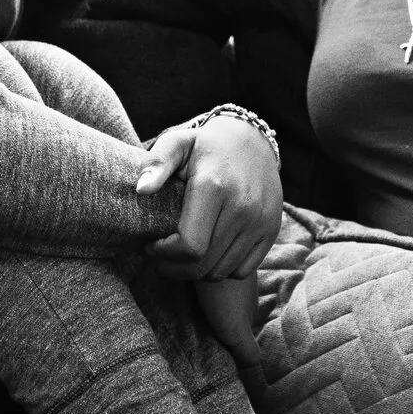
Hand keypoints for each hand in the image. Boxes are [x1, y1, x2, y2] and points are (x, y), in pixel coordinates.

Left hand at [135, 118, 283, 364]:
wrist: (252, 141)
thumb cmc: (204, 145)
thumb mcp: (177, 142)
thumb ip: (157, 164)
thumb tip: (141, 189)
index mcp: (214, 187)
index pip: (189, 246)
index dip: (163, 255)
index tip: (149, 246)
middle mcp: (242, 207)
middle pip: (203, 265)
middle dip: (173, 268)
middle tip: (158, 258)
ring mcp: (260, 221)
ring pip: (221, 272)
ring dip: (195, 272)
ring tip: (179, 256)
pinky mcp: (271, 231)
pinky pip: (242, 271)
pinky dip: (221, 270)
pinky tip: (206, 254)